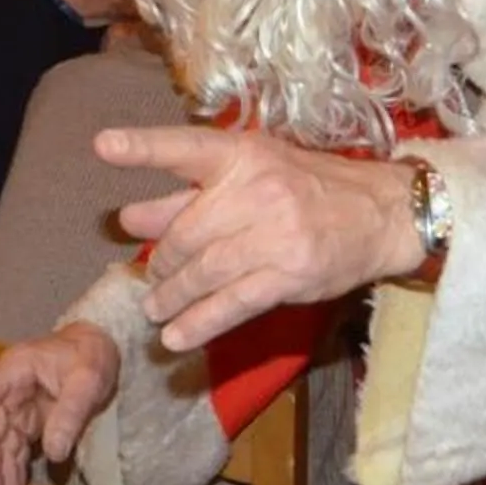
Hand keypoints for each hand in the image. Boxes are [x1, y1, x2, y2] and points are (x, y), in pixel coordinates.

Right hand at [0, 323, 119, 484]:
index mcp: (14, 370)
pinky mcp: (29, 425)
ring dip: (0, 477)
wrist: (103, 346)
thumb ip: (71, 413)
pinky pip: (16, 453)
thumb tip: (53, 454)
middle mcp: (7, 391)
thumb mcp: (89, 379)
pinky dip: (15, 475)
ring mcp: (16, 410)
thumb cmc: (92, 355)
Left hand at [104, 126, 425, 352]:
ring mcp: (275, 233)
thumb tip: (130, 218)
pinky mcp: (290, 274)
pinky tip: (176, 337)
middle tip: (151, 281)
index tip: (103, 146)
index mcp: (244, 154)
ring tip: (155, 310)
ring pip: (203, 272)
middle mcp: (257, 189)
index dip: (143, 147)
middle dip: (162, 263)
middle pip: (186, 232)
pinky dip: (198, 324)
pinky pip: (231, 304)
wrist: (382, 214)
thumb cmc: (310, 189)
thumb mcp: (255, 175)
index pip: (186, 147)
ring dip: (172, 297)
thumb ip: (189, 196)